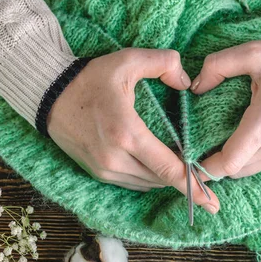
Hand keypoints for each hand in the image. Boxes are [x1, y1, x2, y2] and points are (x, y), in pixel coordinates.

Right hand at [47, 48, 219, 213]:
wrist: (48, 95)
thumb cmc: (89, 78)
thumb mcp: (127, 60)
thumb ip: (163, 63)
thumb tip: (187, 83)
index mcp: (126, 133)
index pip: (167, 168)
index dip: (193, 186)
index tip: (212, 201)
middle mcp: (115, 158)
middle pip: (161, 180)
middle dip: (185, 182)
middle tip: (206, 181)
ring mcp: (105, 169)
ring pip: (148, 184)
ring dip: (166, 179)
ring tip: (185, 172)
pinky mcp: (98, 172)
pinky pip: (133, 182)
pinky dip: (149, 177)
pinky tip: (159, 167)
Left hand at [191, 41, 260, 178]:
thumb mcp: (256, 53)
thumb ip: (219, 65)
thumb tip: (195, 87)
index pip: (228, 162)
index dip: (204, 167)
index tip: (187, 158)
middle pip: (234, 171)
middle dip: (213, 164)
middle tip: (196, 148)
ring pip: (248, 170)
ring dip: (230, 163)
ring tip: (214, 144)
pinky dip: (245, 159)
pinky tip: (238, 141)